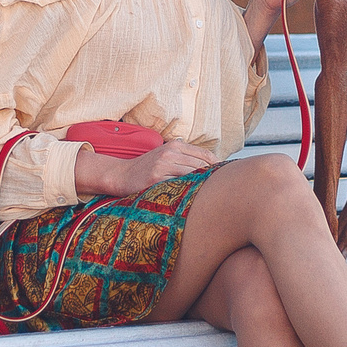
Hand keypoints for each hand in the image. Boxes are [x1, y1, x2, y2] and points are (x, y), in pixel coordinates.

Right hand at [74, 138, 218, 196]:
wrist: (121, 175)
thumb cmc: (147, 168)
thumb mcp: (165, 156)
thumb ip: (185, 158)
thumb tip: (213, 167)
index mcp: (174, 145)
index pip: (204, 154)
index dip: (217, 167)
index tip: (225, 178)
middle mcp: (169, 153)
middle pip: (201, 165)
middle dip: (212, 178)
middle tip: (222, 191)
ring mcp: (162, 166)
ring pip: (191, 175)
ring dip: (201, 187)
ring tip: (210, 197)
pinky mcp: (155, 179)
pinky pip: (178, 186)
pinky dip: (187, 192)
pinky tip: (192, 200)